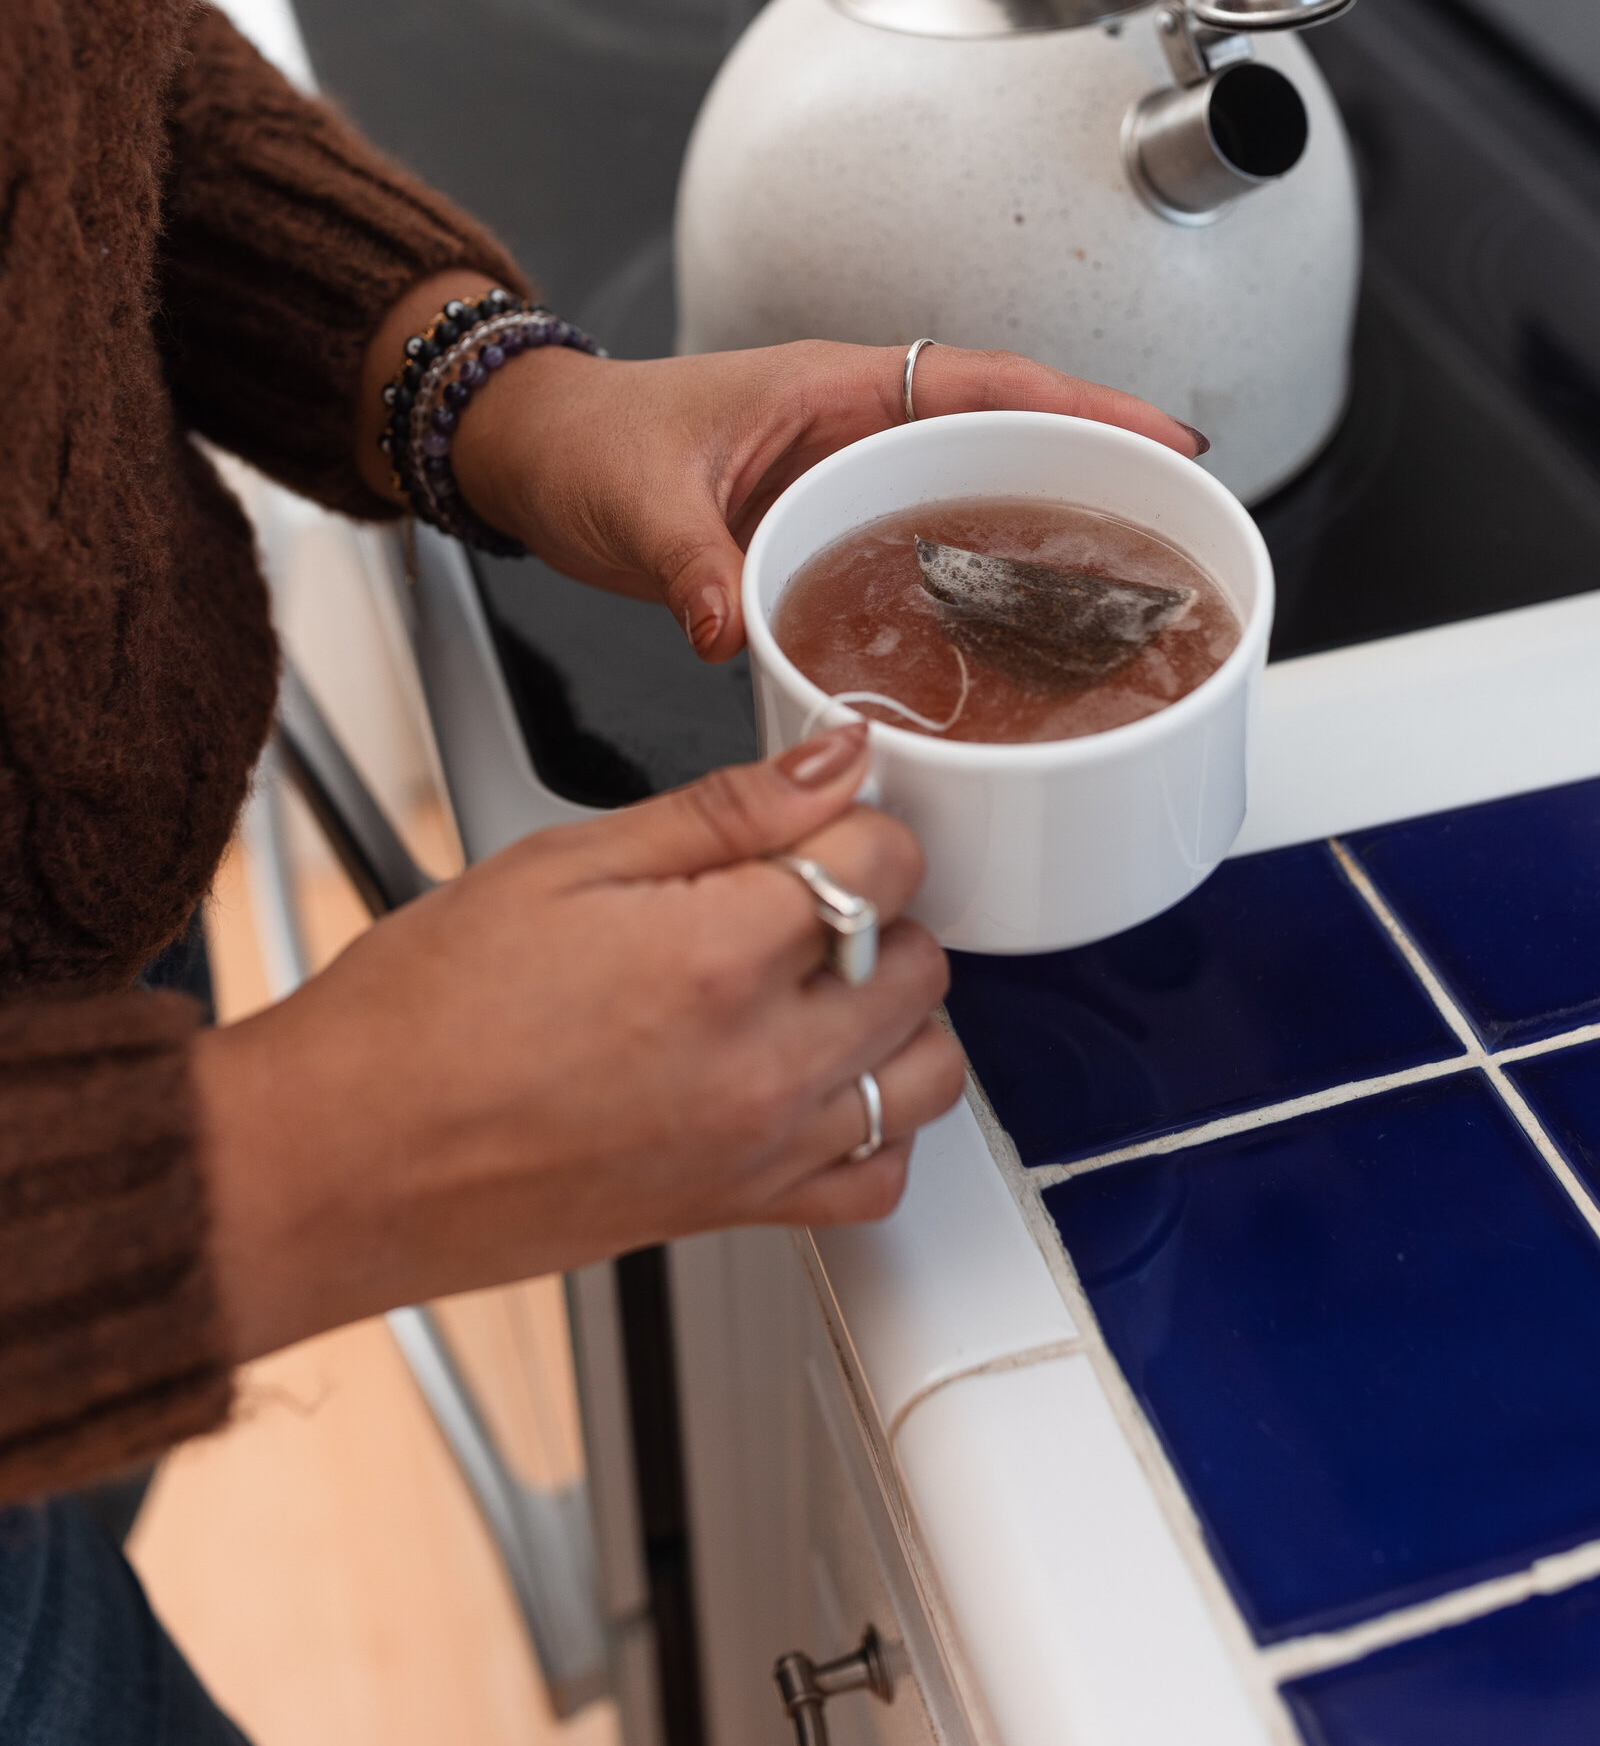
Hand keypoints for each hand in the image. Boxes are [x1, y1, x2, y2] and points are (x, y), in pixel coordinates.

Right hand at [195, 725, 962, 1363]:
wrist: (343, 1161)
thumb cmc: (416, 1019)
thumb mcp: (563, 861)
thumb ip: (723, 809)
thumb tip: (830, 761)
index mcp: (715, 958)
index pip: (885, 859)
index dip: (854, 818)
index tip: (811, 821)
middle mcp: (759, 1066)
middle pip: (924, 962)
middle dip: (878, 909)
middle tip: (790, 895)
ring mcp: (758, 1151)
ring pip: (928, 1074)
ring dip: (896, 1016)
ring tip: (815, 982)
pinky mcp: (737, 1212)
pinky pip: (877, 1179)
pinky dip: (875, 1127)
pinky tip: (818, 1078)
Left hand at [363, 270, 1202, 661]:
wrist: (529, 456)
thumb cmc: (583, 441)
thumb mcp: (636, 501)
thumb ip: (690, 562)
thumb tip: (736, 618)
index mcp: (828, 388)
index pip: (982, 382)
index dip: (1080, 406)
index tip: (1158, 433)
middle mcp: (848, 425)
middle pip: (1002, 434)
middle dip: (1092, 461)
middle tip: (1175, 512)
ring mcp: (839, 475)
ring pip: (967, 486)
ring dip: (1037, 518)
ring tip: (1119, 570)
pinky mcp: (819, 524)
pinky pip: (918, 538)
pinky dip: (971, 567)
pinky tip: (1006, 620)